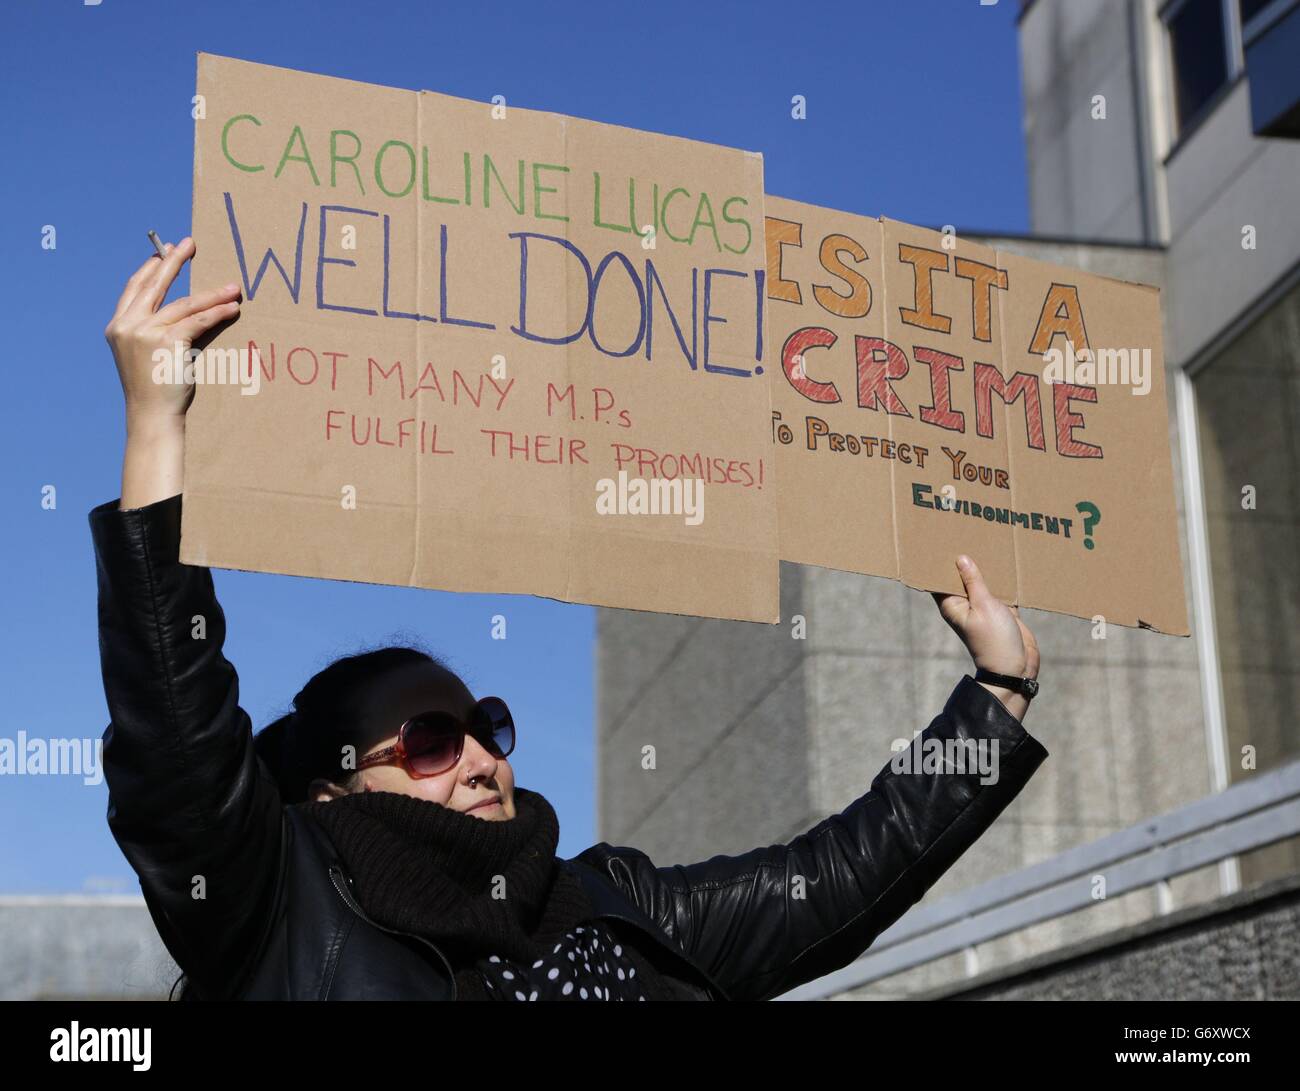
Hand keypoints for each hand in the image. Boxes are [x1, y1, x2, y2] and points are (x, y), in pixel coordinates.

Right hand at [104, 236, 240, 430]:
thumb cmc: (155, 389)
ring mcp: (145, 332)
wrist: (152, 416)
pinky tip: (233, 307)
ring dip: (212, 294)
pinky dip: (218, 313)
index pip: (135, 288)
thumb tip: (186, 311)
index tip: (165, 252)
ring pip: (185, 304)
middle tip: (190, 243)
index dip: (151, 268)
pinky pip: (198, 321)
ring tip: (233, 286)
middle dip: (174, 261)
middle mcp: (127, 325)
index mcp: (118, 326)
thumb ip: (155, 330)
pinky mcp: (167, 342)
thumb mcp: (147, 354)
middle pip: (155, 285)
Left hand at [932, 555, 1039, 718]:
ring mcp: (983, 607)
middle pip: (961, 576)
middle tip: (963, 532)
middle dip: (962, 558)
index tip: (935, 541)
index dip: (937, 562)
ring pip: (982, 581)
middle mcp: (965, 604)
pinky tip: (1006, 559)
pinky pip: (1000, 588)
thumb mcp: (984, 606)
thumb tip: (960, 558)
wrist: (1016, 667)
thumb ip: (973, 582)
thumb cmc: (994, 640)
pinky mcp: (1002, 610)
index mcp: (952, 604)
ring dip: (985, 566)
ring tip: (986, 539)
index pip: (939, 579)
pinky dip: (1003, 578)